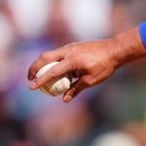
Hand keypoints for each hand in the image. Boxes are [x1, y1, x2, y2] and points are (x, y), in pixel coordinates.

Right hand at [27, 27, 145, 101]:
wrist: (115, 49)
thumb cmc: (105, 66)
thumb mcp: (91, 80)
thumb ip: (76, 89)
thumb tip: (64, 99)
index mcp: (72, 61)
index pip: (52, 71)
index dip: (41, 80)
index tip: (32, 87)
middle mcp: (68, 51)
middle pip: (44, 57)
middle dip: (34, 67)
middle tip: (30, 78)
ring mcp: (70, 47)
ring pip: (50, 53)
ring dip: (42, 63)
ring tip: (39, 74)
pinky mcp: (73, 45)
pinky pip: (58, 53)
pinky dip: (52, 60)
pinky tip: (54, 69)